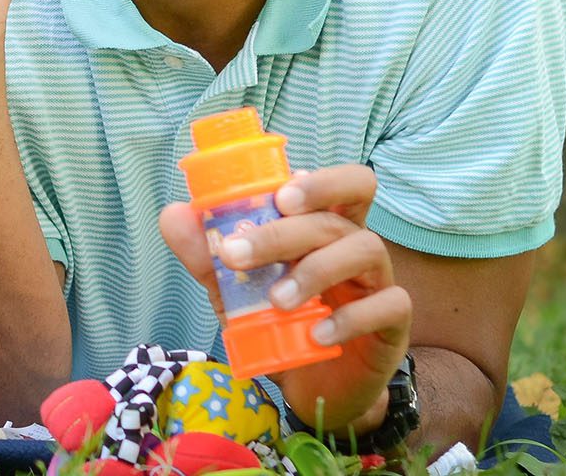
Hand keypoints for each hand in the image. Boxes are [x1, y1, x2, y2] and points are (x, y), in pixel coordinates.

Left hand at [159, 165, 411, 431]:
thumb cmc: (279, 322)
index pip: (343, 184)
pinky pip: (389, 305)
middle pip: (337, 217)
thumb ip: (207, 255)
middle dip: (284, 232)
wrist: (314, 385)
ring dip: (314, 271)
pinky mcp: (393, 323)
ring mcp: (379, 281)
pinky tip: (317, 334)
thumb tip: (172, 213)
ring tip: (276, 301)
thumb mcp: (234, 290)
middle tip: (238, 253)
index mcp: (324, 227)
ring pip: (366, 250)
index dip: (319, 181)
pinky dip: (351, 318)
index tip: (279, 196)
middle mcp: (355, 245)